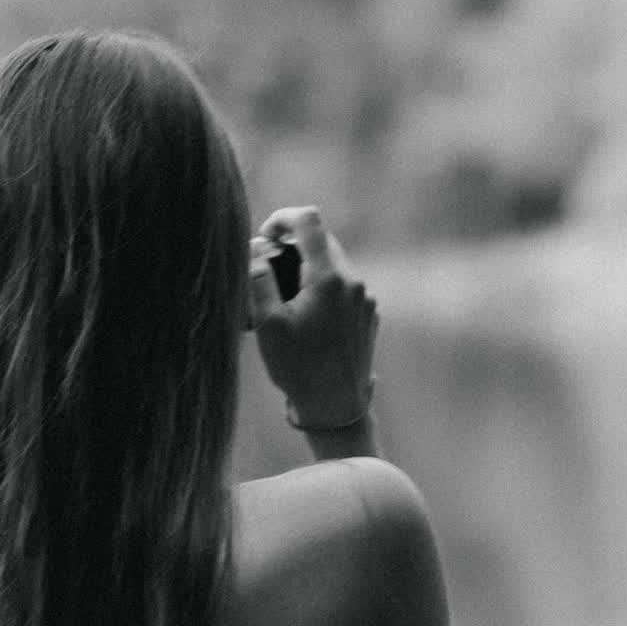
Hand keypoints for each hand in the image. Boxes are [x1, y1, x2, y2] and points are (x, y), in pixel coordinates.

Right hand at [249, 206, 377, 427]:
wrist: (336, 407)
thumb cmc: (299, 368)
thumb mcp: (268, 324)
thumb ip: (260, 278)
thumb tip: (258, 248)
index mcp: (328, 278)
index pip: (309, 220)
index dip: (282, 218)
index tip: (265, 237)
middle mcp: (353, 282)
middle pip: (321, 241)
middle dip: (291, 248)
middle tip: (266, 271)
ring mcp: (365, 299)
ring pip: (333, 265)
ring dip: (307, 271)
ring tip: (285, 301)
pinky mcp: (368, 314)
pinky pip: (343, 288)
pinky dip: (322, 290)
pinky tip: (306, 319)